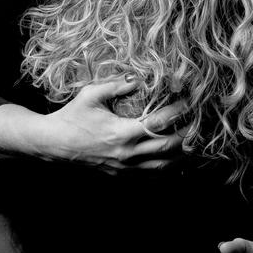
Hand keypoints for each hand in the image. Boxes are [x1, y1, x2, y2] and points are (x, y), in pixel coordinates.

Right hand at [39, 77, 187, 174]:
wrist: (54, 144)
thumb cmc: (71, 117)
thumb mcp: (91, 94)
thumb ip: (116, 85)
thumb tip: (139, 78)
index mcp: (121, 132)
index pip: (159, 122)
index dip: (179, 111)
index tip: (190, 101)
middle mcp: (127, 154)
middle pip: (169, 147)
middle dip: (187, 134)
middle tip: (199, 122)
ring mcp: (125, 167)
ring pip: (164, 165)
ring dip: (182, 154)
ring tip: (193, 140)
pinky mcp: (121, 174)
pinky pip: (151, 175)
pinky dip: (167, 167)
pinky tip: (177, 159)